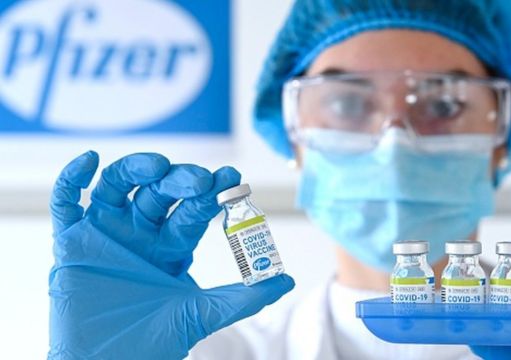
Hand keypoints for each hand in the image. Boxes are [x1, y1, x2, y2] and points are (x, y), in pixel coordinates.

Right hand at [48, 151, 294, 358]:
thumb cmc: (152, 341)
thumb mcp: (203, 314)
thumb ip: (245, 297)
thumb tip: (288, 280)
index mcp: (171, 245)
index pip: (193, 209)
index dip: (211, 193)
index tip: (231, 178)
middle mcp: (140, 233)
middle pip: (158, 193)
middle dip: (179, 181)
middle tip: (198, 180)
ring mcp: (105, 233)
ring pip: (117, 187)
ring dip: (134, 170)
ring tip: (155, 166)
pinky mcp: (70, 241)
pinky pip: (66, 203)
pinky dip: (72, 180)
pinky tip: (88, 160)